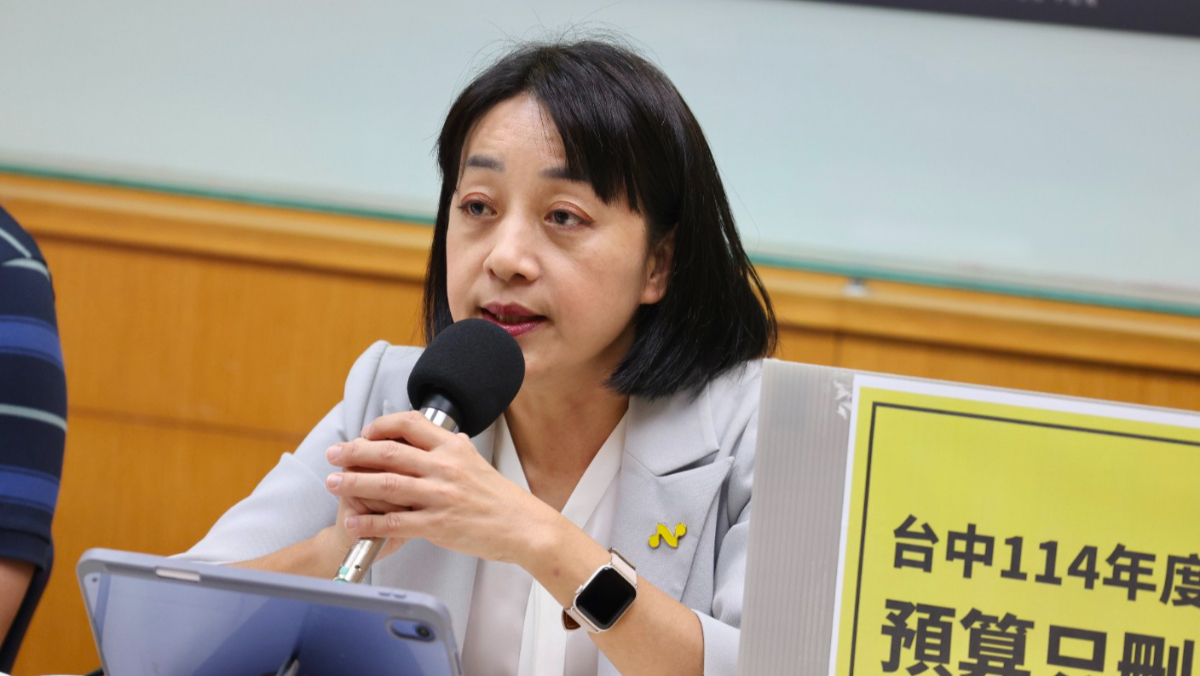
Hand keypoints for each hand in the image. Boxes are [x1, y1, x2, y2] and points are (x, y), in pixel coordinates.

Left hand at [324, 411, 558, 565]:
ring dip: (354, 483)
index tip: (365, 433)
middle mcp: (445, 467)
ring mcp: (440, 496)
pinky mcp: (438, 524)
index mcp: (453, 448)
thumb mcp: (477, 461)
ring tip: (333, 483)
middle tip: (334, 454)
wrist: (523, 527)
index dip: (380, 426)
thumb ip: (454, 449)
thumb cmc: (501, 499)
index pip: (409, 423)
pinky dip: (370, 523)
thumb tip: (439, 436)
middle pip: (389, 451)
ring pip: (386, 484)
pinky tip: (354, 523)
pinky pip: (395, 522)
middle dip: (355, 451)